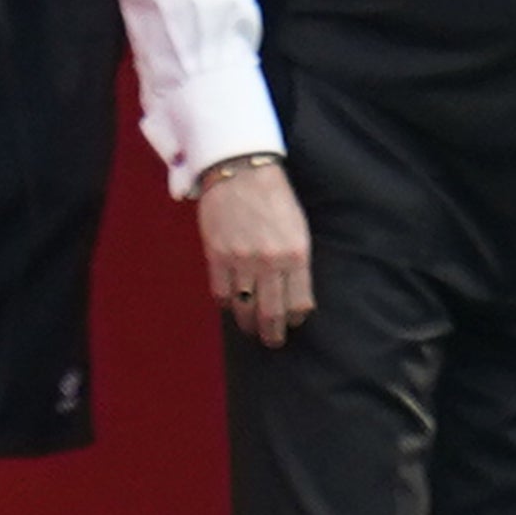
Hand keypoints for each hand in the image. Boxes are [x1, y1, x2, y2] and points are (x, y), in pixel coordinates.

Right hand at [198, 154, 314, 347]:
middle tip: (273, 341)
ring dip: (248, 323)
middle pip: (271, 312)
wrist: (241, 172)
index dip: (296, 318)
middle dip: (272, 332)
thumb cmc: (275, 199)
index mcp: (296, 254)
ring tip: (251, 329)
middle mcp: (269, 262)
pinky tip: (232, 304)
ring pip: (244, 307)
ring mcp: (240, 261)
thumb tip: (295, 293)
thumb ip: (297, 261)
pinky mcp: (216, 256)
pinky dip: (227, 303)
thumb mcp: (299, 229)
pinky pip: (221, 293)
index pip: (299, 302)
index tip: (293, 324)